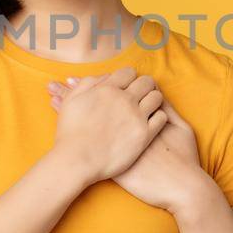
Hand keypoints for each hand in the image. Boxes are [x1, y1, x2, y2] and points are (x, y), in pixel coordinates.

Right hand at [48, 66, 168, 184]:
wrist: (76, 160)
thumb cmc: (70, 132)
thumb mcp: (72, 100)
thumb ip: (88, 83)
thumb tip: (105, 77)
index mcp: (107, 88)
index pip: (129, 72)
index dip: (128, 78)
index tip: (126, 86)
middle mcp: (124, 99)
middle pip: (146, 82)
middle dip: (144, 86)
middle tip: (140, 95)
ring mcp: (136, 117)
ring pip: (157, 97)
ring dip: (153, 99)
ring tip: (146, 108)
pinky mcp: (144, 135)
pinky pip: (162, 117)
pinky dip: (158, 117)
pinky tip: (149, 122)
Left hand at [49, 75, 210, 212]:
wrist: (180, 187)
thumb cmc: (183, 158)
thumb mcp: (181, 128)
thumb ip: (167, 109)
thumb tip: (158, 94)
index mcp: (140, 115)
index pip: (118, 93)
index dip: (103, 83)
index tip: (86, 78)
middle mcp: (124, 127)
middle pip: (97, 103)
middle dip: (80, 91)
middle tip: (63, 83)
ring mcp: (116, 147)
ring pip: (88, 122)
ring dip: (70, 108)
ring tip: (52, 96)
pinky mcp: (112, 165)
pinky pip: (87, 147)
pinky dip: (73, 134)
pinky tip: (62, 129)